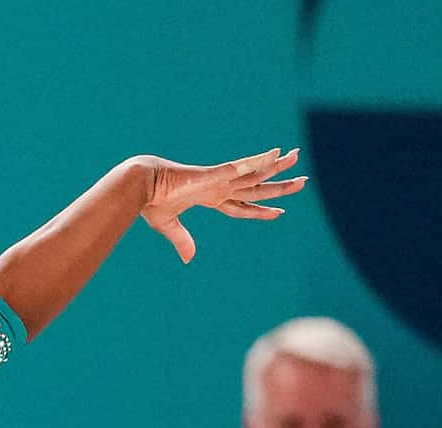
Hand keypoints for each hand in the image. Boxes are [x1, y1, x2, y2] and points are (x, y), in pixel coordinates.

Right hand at [136, 148, 305, 263]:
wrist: (139, 184)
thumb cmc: (150, 201)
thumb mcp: (168, 225)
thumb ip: (182, 239)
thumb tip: (189, 260)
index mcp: (209, 197)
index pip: (241, 205)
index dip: (259, 210)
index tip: (279, 213)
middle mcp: (219, 187)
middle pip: (255, 188)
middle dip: (279, 187)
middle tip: (302, 183)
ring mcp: (218, 179)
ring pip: (254, 174)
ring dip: (277, 167)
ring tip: (297, 157)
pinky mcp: (213, 175)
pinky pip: (241, 167)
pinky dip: (258, 160)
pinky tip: (275, 153)